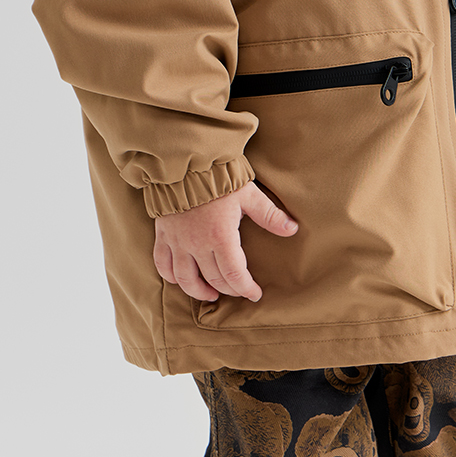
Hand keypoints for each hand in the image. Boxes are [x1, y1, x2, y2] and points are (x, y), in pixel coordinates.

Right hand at [153, 182, 296, 304]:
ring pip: (185, 279)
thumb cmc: (219, 177)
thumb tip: (292, 229)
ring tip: (211, 295)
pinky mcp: (163, 235)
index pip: (235, 275)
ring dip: (199, 292)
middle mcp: (197, 244)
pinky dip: (171, 277)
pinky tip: (181, 280)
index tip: (255, 294)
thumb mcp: (249, 194)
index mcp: (221, 237)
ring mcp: (178, 242)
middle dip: (230, 289)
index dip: (246, 289)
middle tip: (239, 290)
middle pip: (214, 280)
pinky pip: (163, 264)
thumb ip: (270, 215)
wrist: (185, 162)